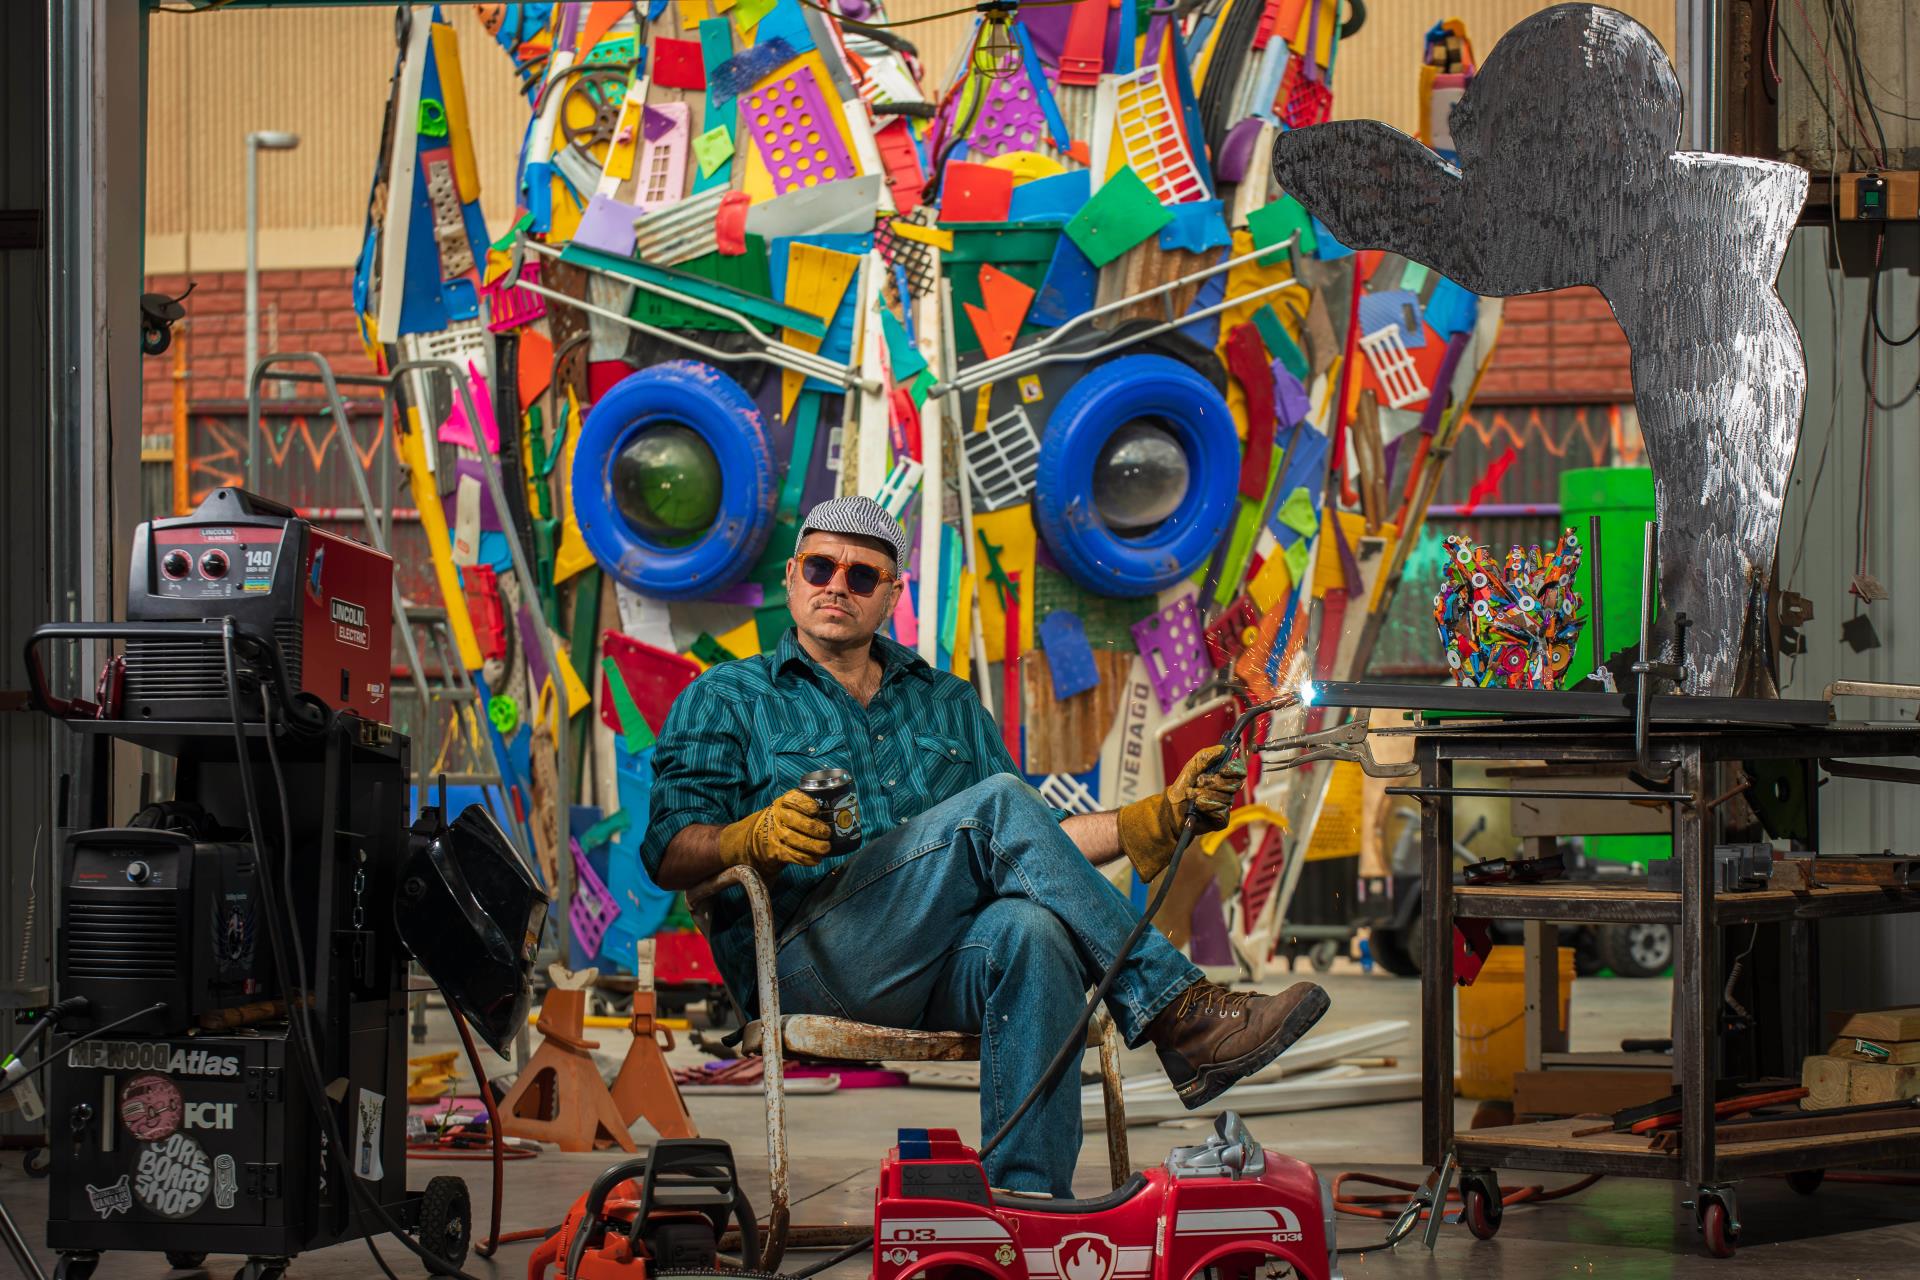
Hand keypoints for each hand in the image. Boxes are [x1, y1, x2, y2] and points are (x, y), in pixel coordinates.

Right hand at [717, 790, 833, 874]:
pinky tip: (816, 859)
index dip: (805, 804)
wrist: (755, 839)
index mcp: (783, 802)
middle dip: (814, 827)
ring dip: (813, 845)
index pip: (793, 798)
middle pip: (795, 821)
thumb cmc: (782, 822)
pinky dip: (806, 858)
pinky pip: (791, 855)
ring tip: (826, 848)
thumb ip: (806, 809)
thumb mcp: (788, 809)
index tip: (816, 810)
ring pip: (794, 840)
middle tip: (827, 833)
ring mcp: (774, 834)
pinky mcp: (774, 851)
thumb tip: (837, 816)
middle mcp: (777, 816)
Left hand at [1116, 746, 1246, 880]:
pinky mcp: (1221, 819)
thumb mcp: (1191, 767)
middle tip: (1199, 783)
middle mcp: (1226, 791)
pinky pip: (1222, 811)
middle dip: (1214, 782)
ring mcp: (1225, 805)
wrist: (1171, 808)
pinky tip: (1198, 806)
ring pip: (1226, 798)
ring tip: (1193, 795)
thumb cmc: (1182, 787)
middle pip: (1234, 784)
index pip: (1239, 771)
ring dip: (1206, 794)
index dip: (1235, 769)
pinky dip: (1208, 806)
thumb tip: (1222, 749)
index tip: (1223, 770)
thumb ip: (1205, 756)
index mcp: (1223, 777)